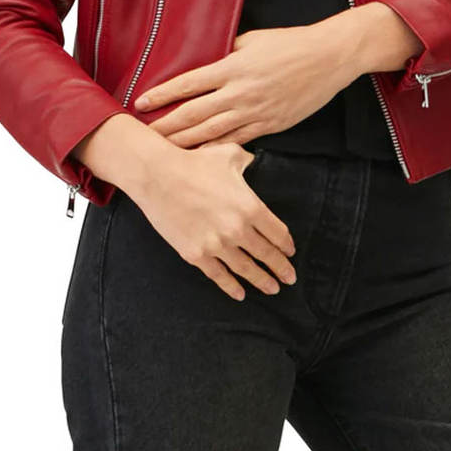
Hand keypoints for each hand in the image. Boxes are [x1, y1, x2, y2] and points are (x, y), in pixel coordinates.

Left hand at [133, 19, 362, 147]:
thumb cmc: (291, 42)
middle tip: (142, 137)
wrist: (329, 57)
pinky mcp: (270, 125)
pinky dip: (215, 149)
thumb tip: (205, 58)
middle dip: (166, 127)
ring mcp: (255, 112)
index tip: (141, 103)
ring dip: (185, 143)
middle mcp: (240, 93)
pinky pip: (236, 141)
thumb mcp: (253, 39)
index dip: (162, 95)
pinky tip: (199, 157)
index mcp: (233, 67)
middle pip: (193, 114)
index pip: (188, 84)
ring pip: (211, 133)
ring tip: (163, 152)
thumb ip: (227, 51)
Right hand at [136, 141, 296, 300]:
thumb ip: (248, 161)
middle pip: (266, 255)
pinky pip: (218, 276)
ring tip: (272, 289)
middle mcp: (237, 230)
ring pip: (246, 269)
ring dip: (261, 281)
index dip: (287, 246)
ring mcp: (216, 245)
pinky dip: (231, 287)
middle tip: (290, 279)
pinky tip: (240, 294)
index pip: (278, 233)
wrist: (158, 176)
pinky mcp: (196, 254)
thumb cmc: (195, 162)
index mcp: (250, 207)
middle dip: (281, 269)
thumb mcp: (229, 156)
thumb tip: (255, 162)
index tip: (291, 253)